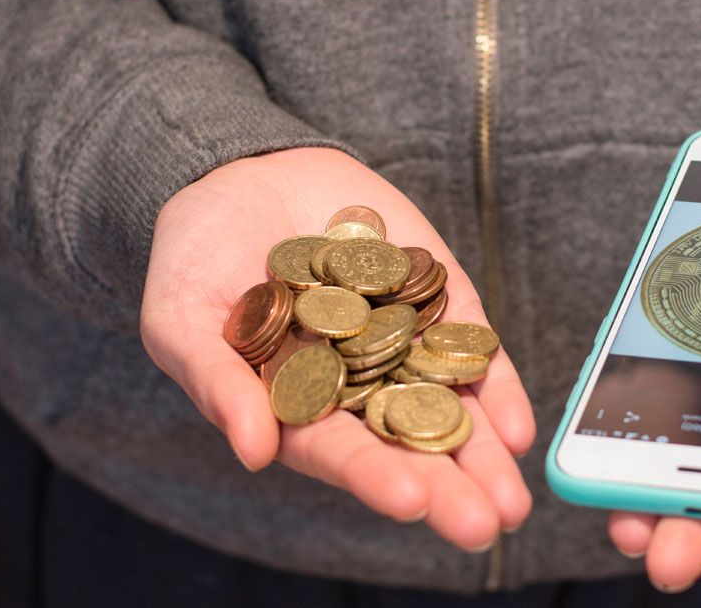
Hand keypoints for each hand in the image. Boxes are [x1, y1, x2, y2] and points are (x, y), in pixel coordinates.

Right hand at [140, 147, 535, 550]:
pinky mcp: (436, 297)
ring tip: (514, 502)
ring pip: (452, 407)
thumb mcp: (181, 319)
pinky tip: (519, 430)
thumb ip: (218, 383)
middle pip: (407, 442)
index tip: (410, 500)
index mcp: (297, 406)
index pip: (339, 451)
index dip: (373, 475)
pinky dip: (497, 387)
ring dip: (485, 453)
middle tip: (484, 523)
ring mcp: (403, 342)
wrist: (241, 177)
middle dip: (448, 486)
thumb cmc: (194, 260)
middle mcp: (357, 385)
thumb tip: (255, 453)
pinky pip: (472, 347)